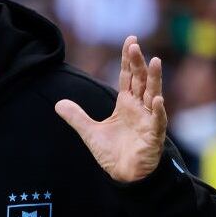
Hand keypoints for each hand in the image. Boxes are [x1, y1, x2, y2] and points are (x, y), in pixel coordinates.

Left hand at [55, 36, 166, 182]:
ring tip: (155, 62)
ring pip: (153, 95)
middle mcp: (139, 108)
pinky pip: (157, 121)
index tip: (131, 40)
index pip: (128, 76)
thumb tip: (58, 104)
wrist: (125, 176)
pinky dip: (157, 111)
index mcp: (126, 103)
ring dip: (154, 79)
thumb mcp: (90, 132)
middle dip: (138, 62)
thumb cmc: (113, 153)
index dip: (128, 59)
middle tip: (135, 44)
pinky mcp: (153, 136)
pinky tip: (156, 99)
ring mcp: (148, 120)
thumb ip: (77, 117)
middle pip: (140, 80)